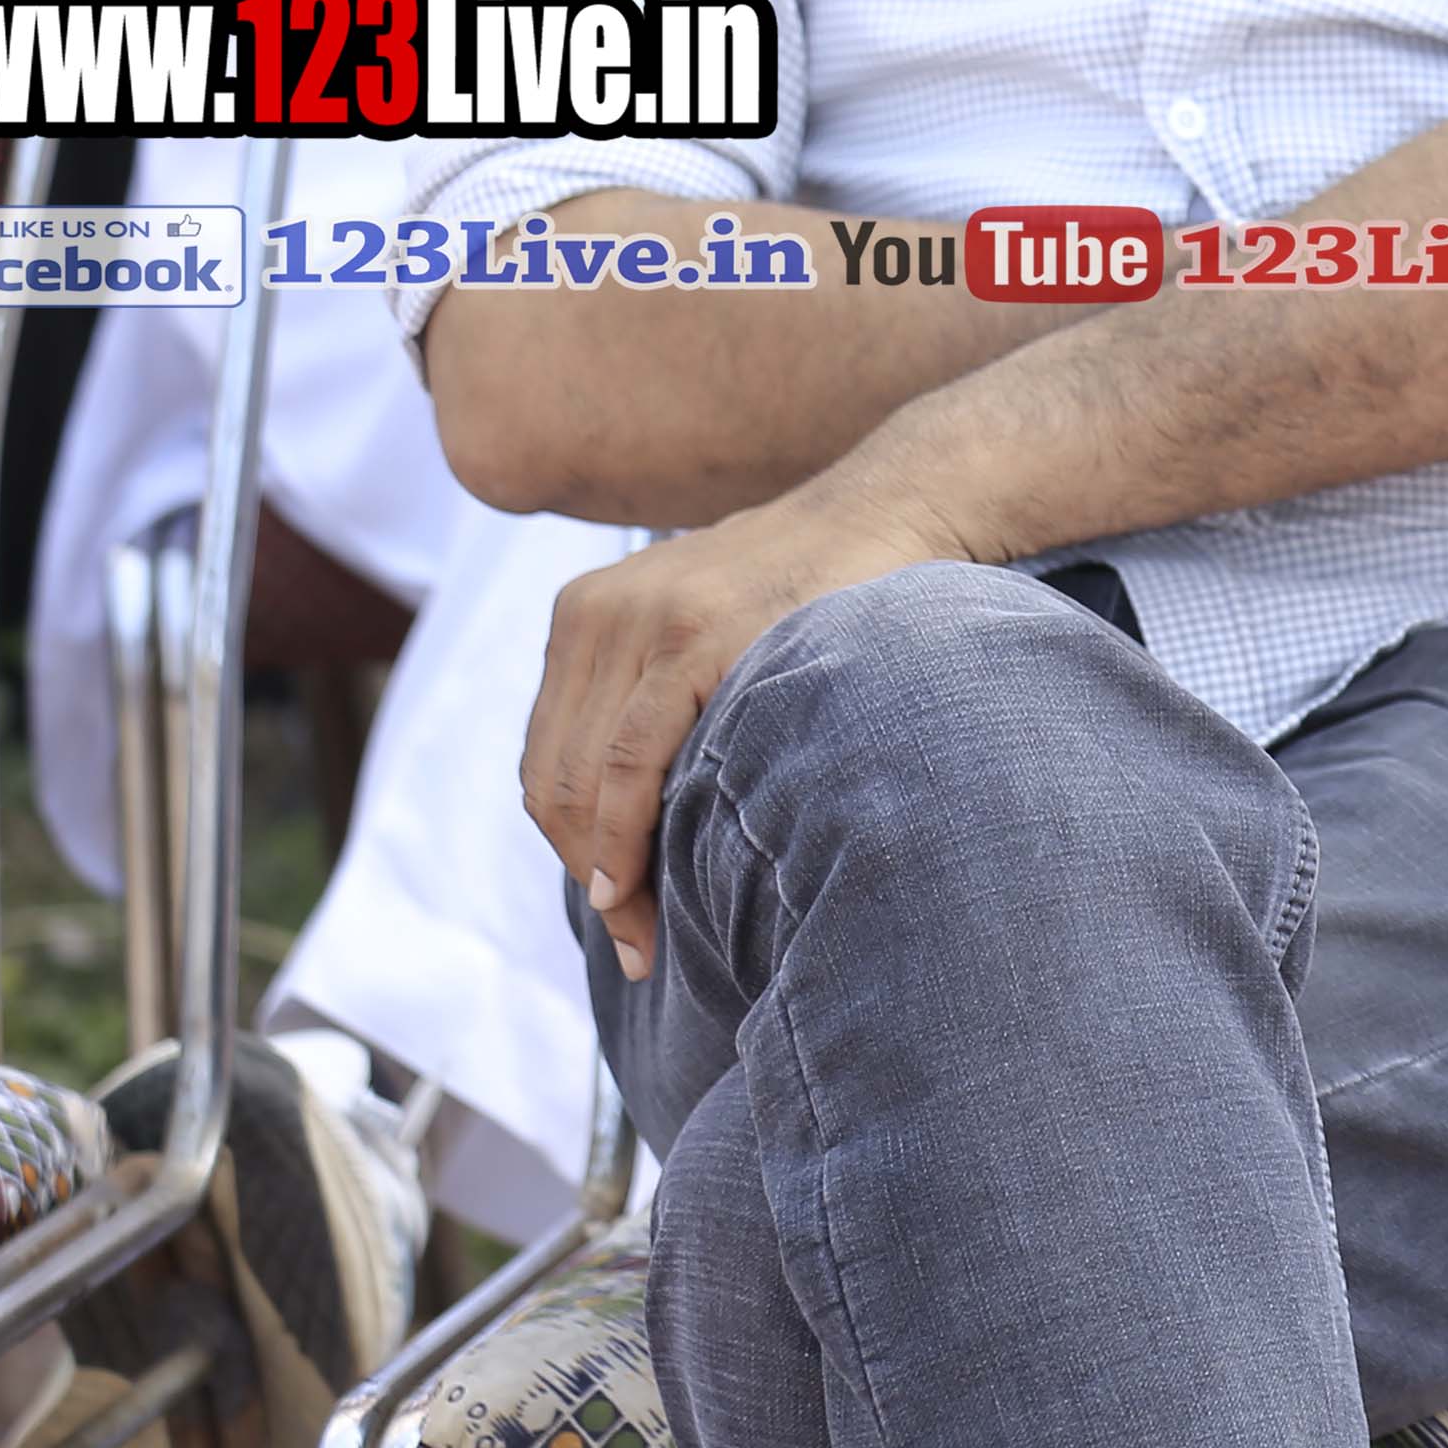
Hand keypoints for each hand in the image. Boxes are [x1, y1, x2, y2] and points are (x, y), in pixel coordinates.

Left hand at [526, 470, 960, 981]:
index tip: (617, 914)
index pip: (547, 760)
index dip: (570, 848)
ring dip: (603, 871)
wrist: (899, 501)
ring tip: (643, 934)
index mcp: (586, 613)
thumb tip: (632, 819)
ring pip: (580, 780)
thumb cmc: (823, 588)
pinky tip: (633, 884)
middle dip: (585, 873)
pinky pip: (631, 760)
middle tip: (633, 945)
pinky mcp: (694, 635)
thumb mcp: (712, 627)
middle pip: (552, 778)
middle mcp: (597, 612)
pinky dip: (622, 833)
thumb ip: (657, 696)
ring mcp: (644, 618)